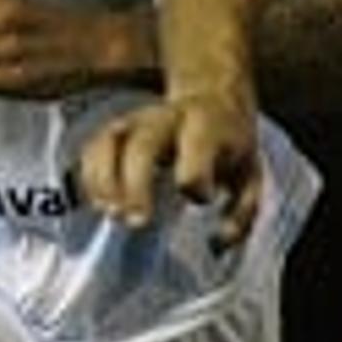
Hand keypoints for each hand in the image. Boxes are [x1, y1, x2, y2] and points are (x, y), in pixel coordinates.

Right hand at [78, 94, 264, 245]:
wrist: (214, 101)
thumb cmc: (230, 149)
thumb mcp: (249, 176)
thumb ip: (242, 212)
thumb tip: (218, 241)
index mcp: (206, 124)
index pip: (196, 149)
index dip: (196, 180)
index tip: (201, 200)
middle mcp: (168, 117)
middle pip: (143, 144)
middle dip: (135, 185)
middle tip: (137, 222)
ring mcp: (138, 120)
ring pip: (109, 141)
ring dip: (105, 181)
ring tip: (111, 214)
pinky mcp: (117, 129)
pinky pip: (93, 147)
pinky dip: (91, 177)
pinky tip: (100, 204)